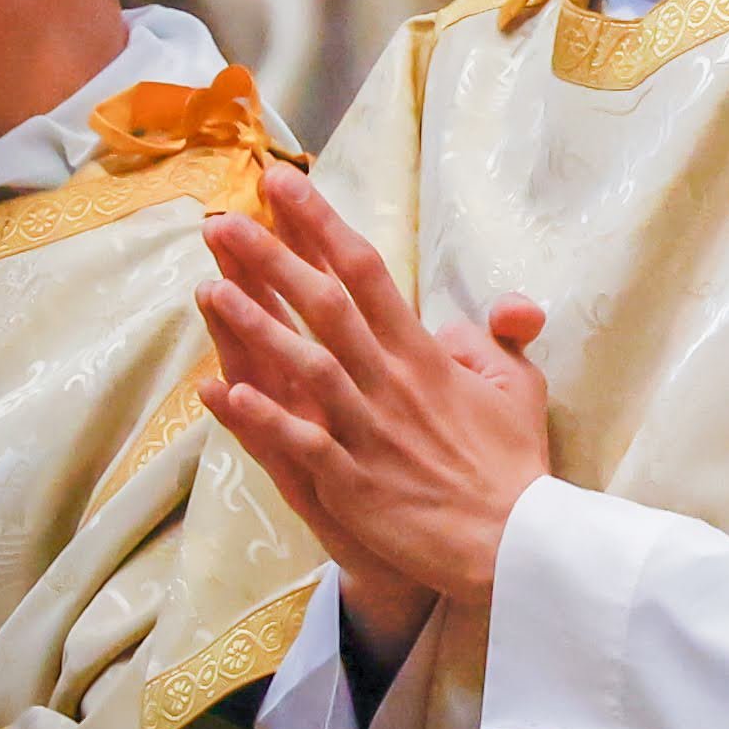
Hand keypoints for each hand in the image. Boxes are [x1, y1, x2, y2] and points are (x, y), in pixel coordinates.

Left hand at [197, 164, 549, 660]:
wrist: (515, 542)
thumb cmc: (514, 463)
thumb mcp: (520, 385)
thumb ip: (496, 338)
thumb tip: (496, 304)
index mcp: (424, 355)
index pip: (366, 273)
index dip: (322, 226)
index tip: (283, 186)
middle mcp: (391, 383)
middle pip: (327, 306)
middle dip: (274, 259)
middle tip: (225, 220)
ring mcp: (370, 433)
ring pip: (306, 367)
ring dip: (256, 327)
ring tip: (209, 289)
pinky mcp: (355, 484)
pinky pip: (305, 444)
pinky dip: (266, 420)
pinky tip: (226, 393)